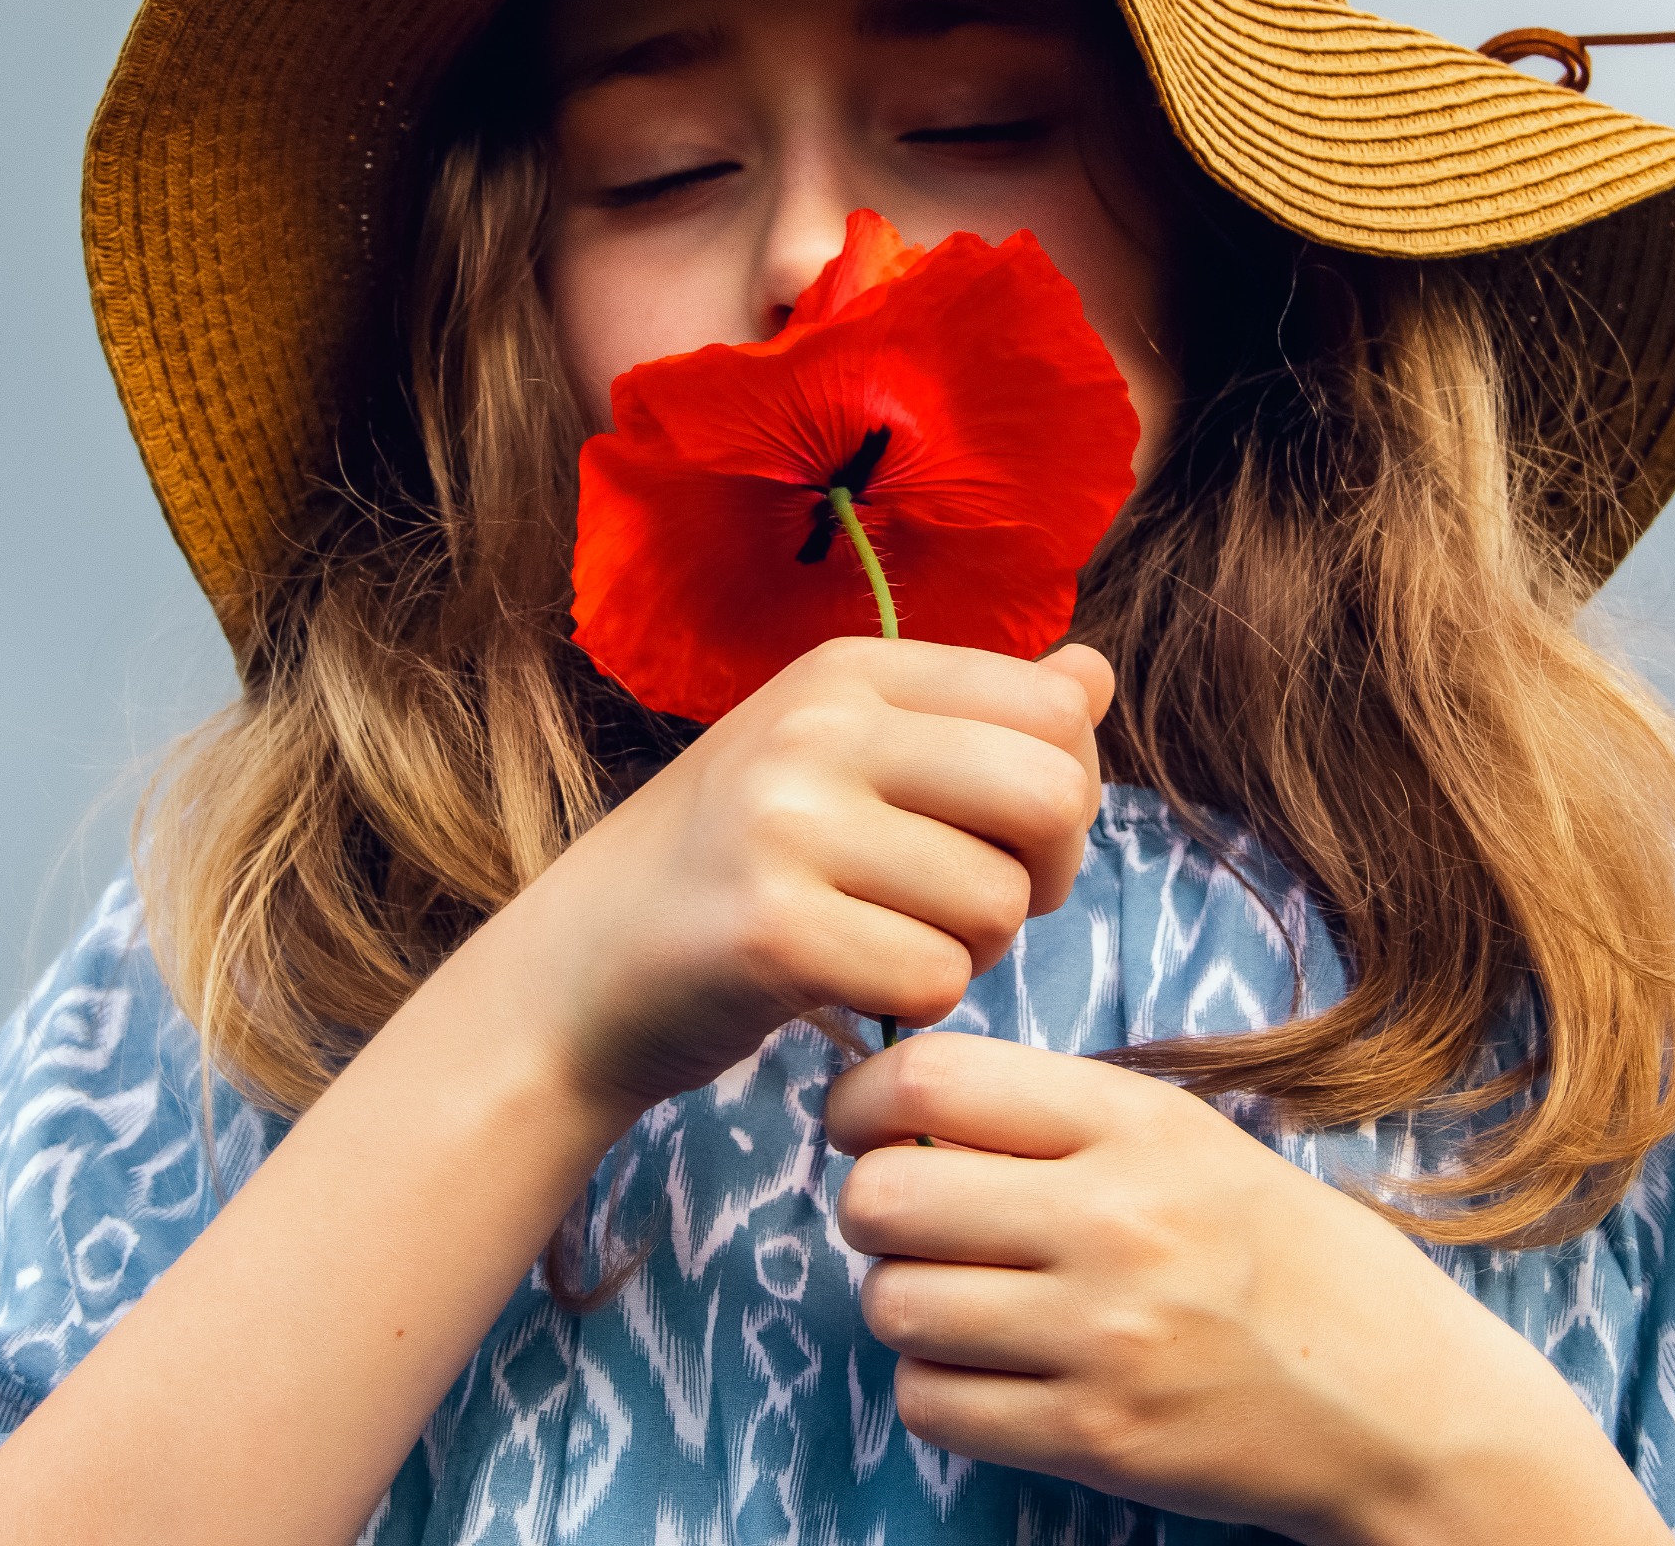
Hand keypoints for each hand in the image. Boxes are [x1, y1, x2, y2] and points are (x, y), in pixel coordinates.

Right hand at [505, 639, 1111, 1122]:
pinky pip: (935, 980)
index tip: (1007, 837)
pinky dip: (917, 1004)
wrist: (579, 969)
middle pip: (1049, 794)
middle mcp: (818, 726)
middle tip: (979, 906)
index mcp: (847, 670)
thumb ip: (976, 718)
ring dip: (970, 949)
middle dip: (1045, 875)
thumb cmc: (736, 862)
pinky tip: (851, 982)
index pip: (1051, 709)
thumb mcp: (845, 757)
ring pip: (998, 901)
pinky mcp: (770, 930)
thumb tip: (1095, 675)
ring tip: (886, 939)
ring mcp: (787, 823)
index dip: (1068, 789)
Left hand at [828, 1036, 1672, 1545]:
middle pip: (886, 1198)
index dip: (861, 1098)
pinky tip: (984, 1366)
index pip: (932, 1079)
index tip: (859, 1120)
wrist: (1396, 1398)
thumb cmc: (1274, 1249)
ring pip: (896, 1304)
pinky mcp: (1097, 1438)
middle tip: (904, 1216)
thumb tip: (901, 1104)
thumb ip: (1050, 1115)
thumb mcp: (1181, 1136)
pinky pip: (932, 1403)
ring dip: (900, 1298)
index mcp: (1134, 1124)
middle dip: (869, 1204)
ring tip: (953, 1293)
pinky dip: (934, 1384)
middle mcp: (1114, 1221)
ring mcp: (1104, 1337)